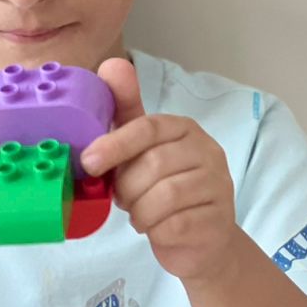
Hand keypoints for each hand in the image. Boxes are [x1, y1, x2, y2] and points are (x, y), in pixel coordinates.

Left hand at [81, 57, 239, 283]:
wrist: (200, 242)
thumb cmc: (163, 192)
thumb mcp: (141, 152)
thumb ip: (126, 114)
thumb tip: (111, 64)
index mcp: (184, 130)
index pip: (149, 127)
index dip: (115, 143)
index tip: (89, 162)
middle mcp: (207, 152)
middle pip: (153, 165)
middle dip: (127, 188)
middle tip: (124, 199)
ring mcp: (218, 185)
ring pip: (164, 197)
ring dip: (140, 212)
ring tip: (141, 215)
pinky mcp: (218, 220)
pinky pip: (175, 225)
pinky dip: (156, 230)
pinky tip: (157, 228)